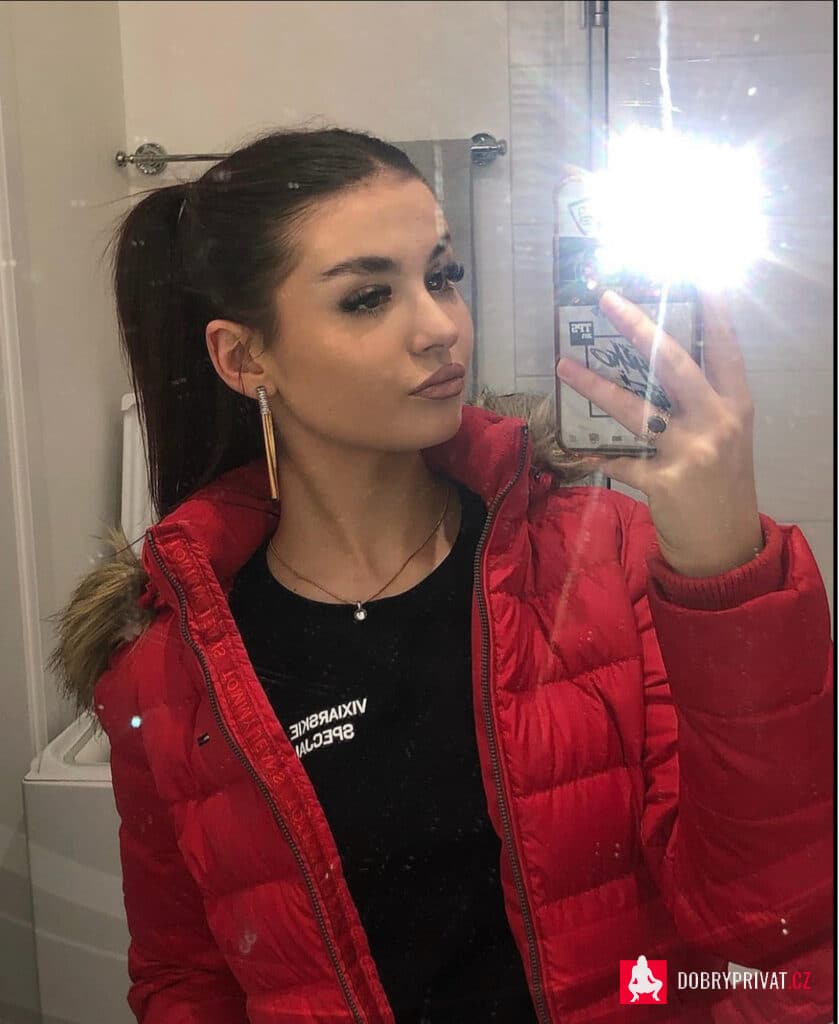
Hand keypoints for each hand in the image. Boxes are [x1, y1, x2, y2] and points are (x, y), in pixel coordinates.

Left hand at [556, 289, 763, 577]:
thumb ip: (702, 404)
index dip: (714, 311)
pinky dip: (595, 455)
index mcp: (735, 406)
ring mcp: (690, 452)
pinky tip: (572, 448)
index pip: (725, 349)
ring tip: (563, 366)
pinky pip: (618, 460)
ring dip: (596, 385)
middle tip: (609, 300)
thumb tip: (660, 364)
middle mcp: (716, 422)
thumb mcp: (726, 437)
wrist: (725, 546)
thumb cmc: (723, 485)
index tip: (699, 274)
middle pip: (674, 365)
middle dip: (640, 329)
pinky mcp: (663, 482)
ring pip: (635, 409)